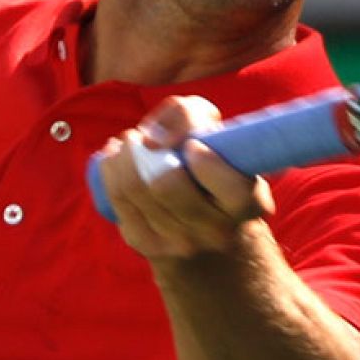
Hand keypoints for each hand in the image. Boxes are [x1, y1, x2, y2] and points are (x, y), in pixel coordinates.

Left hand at [98, 96, 275, 259]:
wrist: (207, 236)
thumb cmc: (214, 170)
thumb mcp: (222, 140)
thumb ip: (194, 116)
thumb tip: (151, 138)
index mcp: (247, 205)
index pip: (231, 188)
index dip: (205, 162)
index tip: (193, 146)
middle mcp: (216, 232)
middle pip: (167, 184)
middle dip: (150, 148)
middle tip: (147, 136)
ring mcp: (179, 244)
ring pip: (137, 189)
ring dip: (127, 153)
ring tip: (131, 141)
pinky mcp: (145, 244)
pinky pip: (118, 198)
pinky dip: (112, 168)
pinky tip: (115, 156)